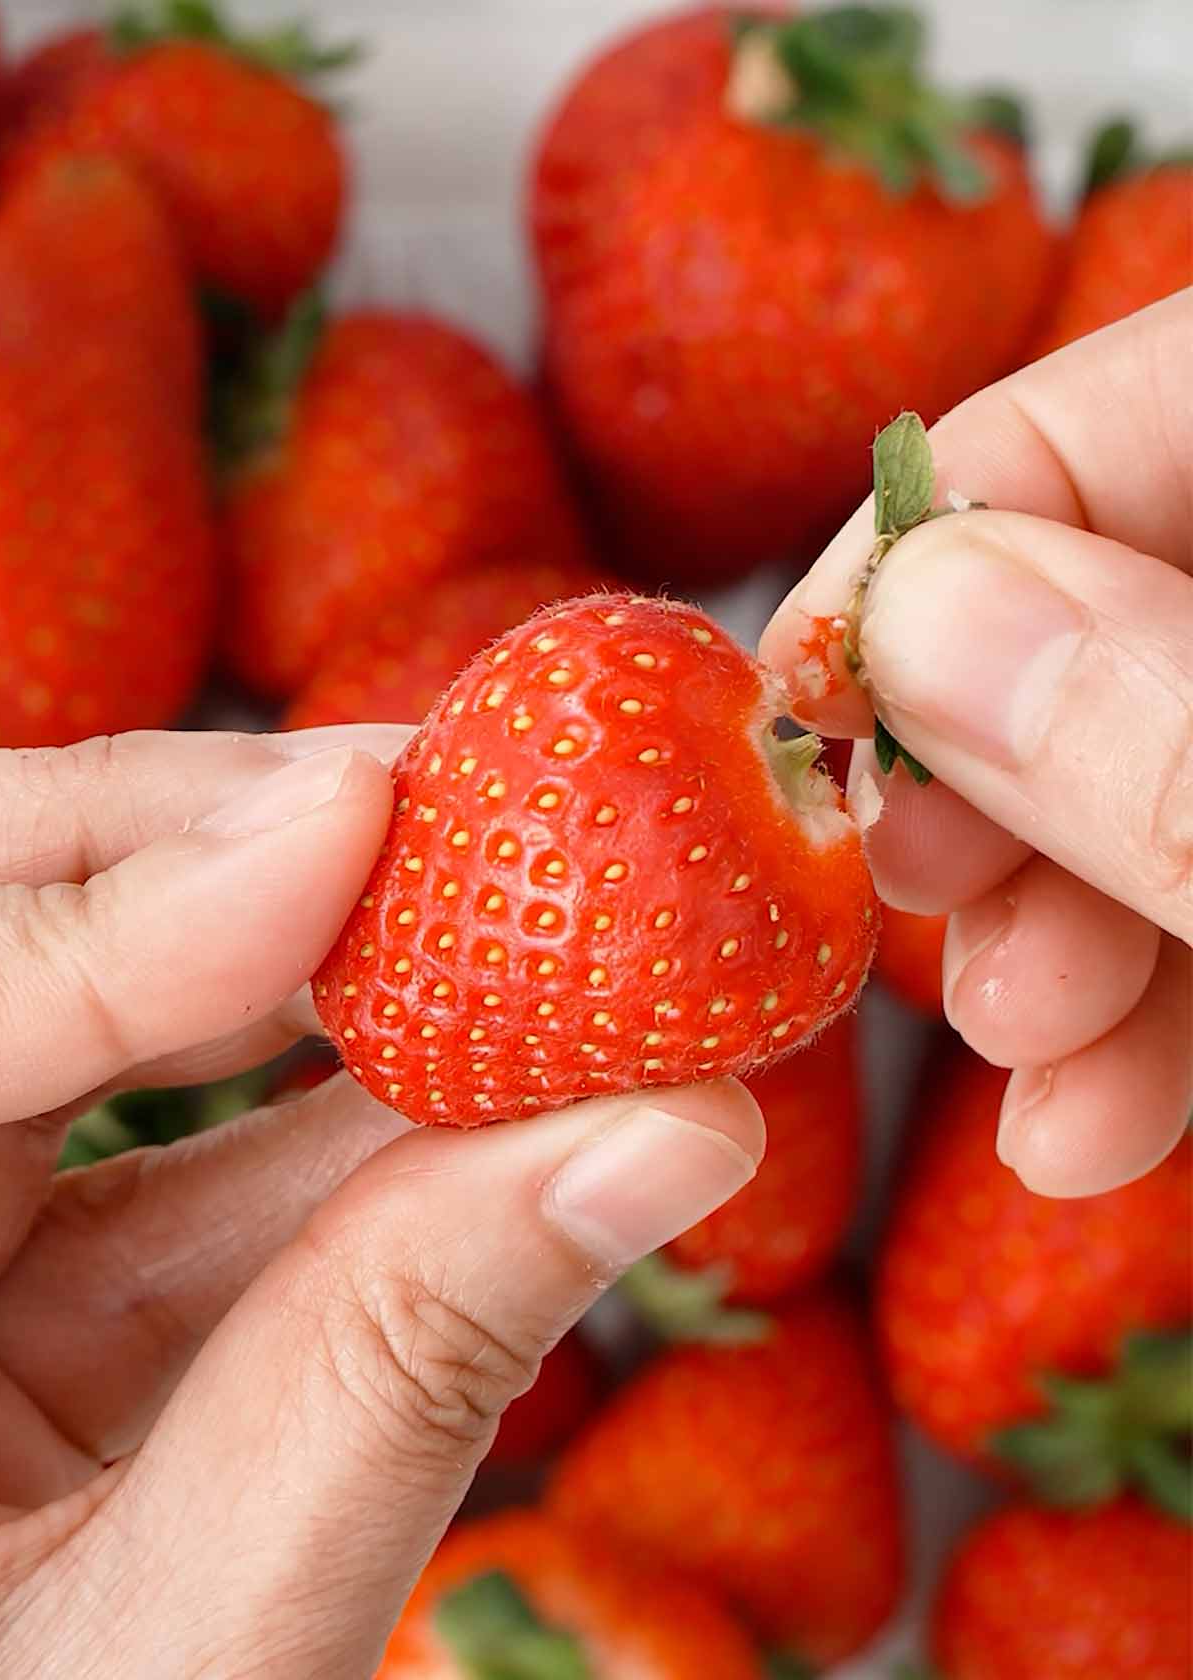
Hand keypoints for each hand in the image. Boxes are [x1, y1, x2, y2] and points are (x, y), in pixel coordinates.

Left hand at [0, 728, 760, 1676]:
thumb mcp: (186, 1662)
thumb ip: (400, 1379)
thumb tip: (656, 1134)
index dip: (118, 907)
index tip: (354, 813)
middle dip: (212, 861)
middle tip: (433, 800)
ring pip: (108, 1024)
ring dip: (326, 972)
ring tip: (514, 906)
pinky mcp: (34, 1284)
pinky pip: (189, 1152)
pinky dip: (354, 1110)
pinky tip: (503, 1070)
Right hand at [762, 291, 1191, 1199]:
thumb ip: (1179, 743)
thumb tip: (923, 622)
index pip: (1113, 420)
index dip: (928, 548)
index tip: (796, 705)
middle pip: (1113, 613)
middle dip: (994, 788)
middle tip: (906, 907)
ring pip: (1162, 781)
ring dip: (1061, 941)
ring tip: (1025, 1065)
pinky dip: (1154, 1019)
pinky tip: (1088, 1133)